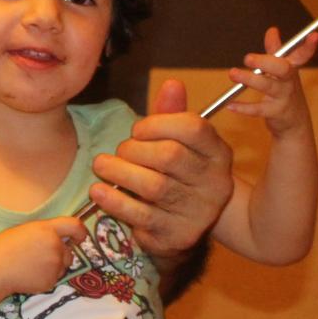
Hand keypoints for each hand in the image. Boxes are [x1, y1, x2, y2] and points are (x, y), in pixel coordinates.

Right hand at [0, 217, 86, 295]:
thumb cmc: (4, 247)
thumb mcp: (25, 230)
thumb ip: (45, 232)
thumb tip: (58, 236)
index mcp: (47, 230)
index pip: (74, 226)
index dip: (80, 232)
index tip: (79, 237)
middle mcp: (55, 246)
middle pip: (69, 252)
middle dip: (61, 255)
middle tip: (41, 256)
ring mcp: (54, 265)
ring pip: (62, 267)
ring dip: (54, 267)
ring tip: (32, 266)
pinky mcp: (51, 281)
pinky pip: (54, 279)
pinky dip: (46, 278)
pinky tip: (30, 275)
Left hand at [87, 80, 233, 259]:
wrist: (186, 225)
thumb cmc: (177, 174)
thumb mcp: (179, 143)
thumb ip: (173, 115)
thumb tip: (172, 83)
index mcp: (218, 153)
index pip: (193, 128)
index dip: (157, 124)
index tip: (137, 130)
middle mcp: (216, 183)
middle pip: (170, 156)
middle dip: (134, 150)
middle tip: (120, 152)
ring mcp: (199, 212)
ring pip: (154, 186)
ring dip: (119, 173)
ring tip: (102, 166)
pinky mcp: (178, 235)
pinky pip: (142, 215)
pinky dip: (115, 201)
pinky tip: (99, 191)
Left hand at [223, 27, 317, 138]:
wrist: (294, 123)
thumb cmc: (286, 91)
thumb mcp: (283, 71)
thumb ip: (276, 51)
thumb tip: (272, 30)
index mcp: (291, 69)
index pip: (301, 55)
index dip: (308, 46)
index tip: (314, 35)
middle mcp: (290, 82)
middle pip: (282, 69)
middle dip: (266, 61)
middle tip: (248, 58)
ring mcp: (284, 98)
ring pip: (268, 86)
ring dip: (250, 79)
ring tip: (233, 73)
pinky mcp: (276, 113)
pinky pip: (258, 109)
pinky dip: (243, 108)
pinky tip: (230, 105)